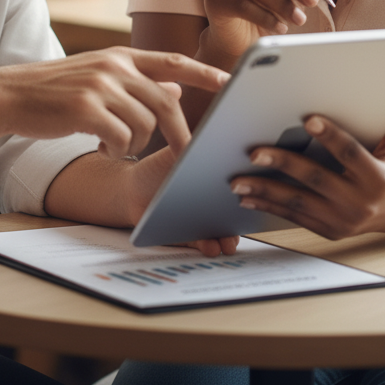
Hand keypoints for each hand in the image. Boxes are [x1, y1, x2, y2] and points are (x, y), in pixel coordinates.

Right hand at [0, 47, 229, 159]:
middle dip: (180, 134)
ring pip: (145, 126)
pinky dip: (115, 151)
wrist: (9, 95)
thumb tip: (176, 91)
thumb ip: (136, 83)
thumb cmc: (55, 92)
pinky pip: (121, 139)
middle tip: (185, 156)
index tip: (229, 83)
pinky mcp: (87, 108)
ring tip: (113, 145)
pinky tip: (99, 149)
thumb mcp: (98, 78)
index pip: (173, 61)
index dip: (204, 73)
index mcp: (121, 57)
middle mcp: (115, 66)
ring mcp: (101, 85)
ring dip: (134, 145)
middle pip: (166, 104)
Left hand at [117, 146, 240, 258]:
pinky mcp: (189, 238)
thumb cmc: (156, 168)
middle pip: (234, 212)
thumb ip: (190, 147)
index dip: (248, 185)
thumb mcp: (176, 153)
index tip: (255, 185)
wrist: (130, 189)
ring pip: (222, 232)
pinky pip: (202, 244)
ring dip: (228, 238)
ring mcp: (203, 222)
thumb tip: (212, 139)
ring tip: (229, 242)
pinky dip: (208, 246)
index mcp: (212, 180)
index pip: (237, 183)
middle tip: (245, 219)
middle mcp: (212, 203)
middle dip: (241, 217)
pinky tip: (211, 245)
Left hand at [229, 90, 384, 238]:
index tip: (308, 119)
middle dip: (283, 165)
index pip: (351, 153)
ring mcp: (343, 220)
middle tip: (254, 152)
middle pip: (316, 179)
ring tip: (238, 180)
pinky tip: (247, 197)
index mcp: (378, 178)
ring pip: (298, 203)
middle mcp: (360, 203)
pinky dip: (268, 207)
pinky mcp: (329, 231)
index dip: (331, 136)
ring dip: (265, 191)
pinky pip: (294, 217)